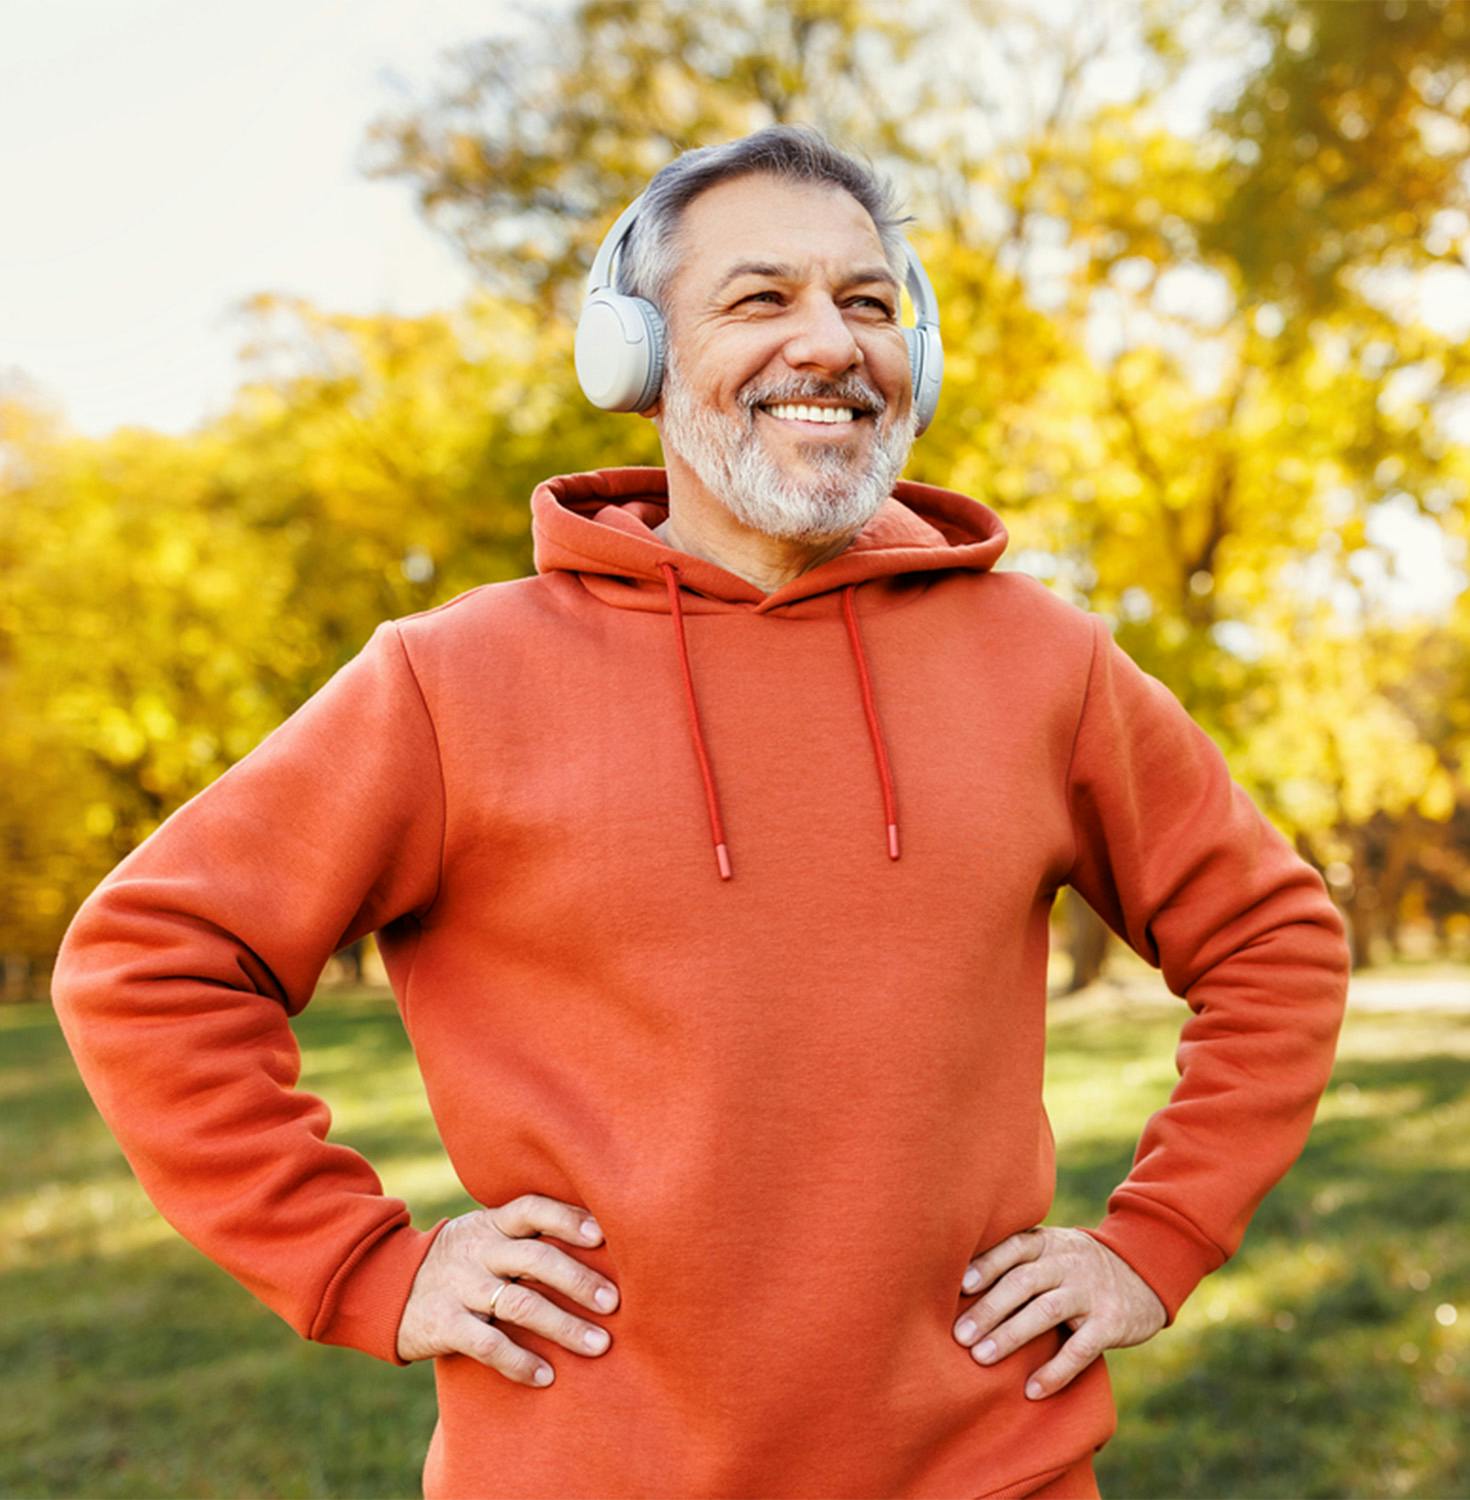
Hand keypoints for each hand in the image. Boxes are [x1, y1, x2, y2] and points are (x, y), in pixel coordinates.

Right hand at [396, 1194, 619, 1385]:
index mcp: (492, 1223)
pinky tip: (546, 1377)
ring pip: (520, 1304)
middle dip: (579, 1281)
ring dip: (564, 1326)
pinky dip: (519, 1362)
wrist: (386, 1287)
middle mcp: (479, 1250)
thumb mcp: (484, 1234)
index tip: (603, 1236)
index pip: (533, 1209)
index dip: (568, 1219)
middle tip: (614, 1303)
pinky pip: (488, 1345)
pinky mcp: (445, 1325)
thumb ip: (525, 1236)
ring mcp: (461, 1287)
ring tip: (599, 1345)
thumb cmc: (459, 1260)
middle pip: (536, 1258)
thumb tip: (597, 1238)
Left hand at [953, 1226, 1165, 1398]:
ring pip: (1046, 1311)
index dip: (986, 1265)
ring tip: (981, 1358)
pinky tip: (1032, 1390)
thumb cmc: (1079, 1267)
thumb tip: (960, 1285)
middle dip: (989, 1309)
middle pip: (1023, 1282)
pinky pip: (1081, 1349)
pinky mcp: (1111, 1323)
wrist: (1145, 1273)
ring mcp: (1090, 1292)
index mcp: (1048, 1243)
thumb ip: (1020, 1261)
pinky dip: (1056, 1371)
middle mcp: (1067, 1262)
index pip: (1013, 1248)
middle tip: (959, 1335)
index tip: (959, 1287)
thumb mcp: (1054, 1251)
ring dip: (1011, 1335)